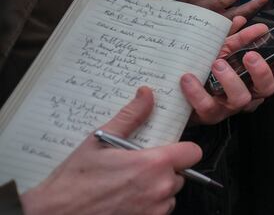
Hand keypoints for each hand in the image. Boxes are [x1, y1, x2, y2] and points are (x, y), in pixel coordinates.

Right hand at [20, 87, 201, 214]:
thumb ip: (131, 116)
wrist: (55, 214)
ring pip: (170, 194)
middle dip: (165, 169)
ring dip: (157, 189)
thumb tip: (146, 96)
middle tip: (139, 167)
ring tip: (130, 184)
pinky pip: (159, 211)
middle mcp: (159, 189)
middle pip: (180, 174)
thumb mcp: (101, 140)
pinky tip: (127, 199)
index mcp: (153, 164)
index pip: (193, 152)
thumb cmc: (74, 182)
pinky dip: (149, 206)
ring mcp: (154, 210)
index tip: (171, 148)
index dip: (183, 149)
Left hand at [180, 16, 273, 124]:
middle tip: (251, 55)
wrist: (175, 95)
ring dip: (231, 80)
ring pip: (240, 99)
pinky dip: (197, 91)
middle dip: (262, 71)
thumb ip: (232, 38)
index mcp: (251, 77)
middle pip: (266, 88)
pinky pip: (207, 106)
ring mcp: (228, 106)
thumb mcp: (219, 51)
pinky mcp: (208, 115)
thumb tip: (240, 21)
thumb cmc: (203, 70)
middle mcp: (246, 93)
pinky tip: (189, 78)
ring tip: (217, 64)